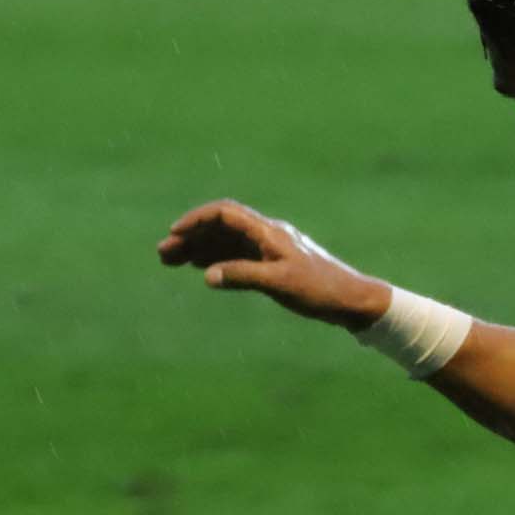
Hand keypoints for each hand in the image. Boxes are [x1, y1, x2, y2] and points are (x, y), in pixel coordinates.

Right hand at [156, 200, 388, 327]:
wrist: (352, 300)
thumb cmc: (320, 290)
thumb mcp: (279, 284)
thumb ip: (243, 276)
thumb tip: (207, 275)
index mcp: (269, 232)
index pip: (226, 214)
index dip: (197, 220)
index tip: (174, 233)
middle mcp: (267, 235)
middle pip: (221, 227)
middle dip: (191, 237)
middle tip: (162, 254)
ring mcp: (270, 249)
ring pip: (227, 243)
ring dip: (199, 249)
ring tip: (171, 261)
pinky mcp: (274, 264)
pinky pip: (238, 256)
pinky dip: (217, 260)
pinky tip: (201, 269)